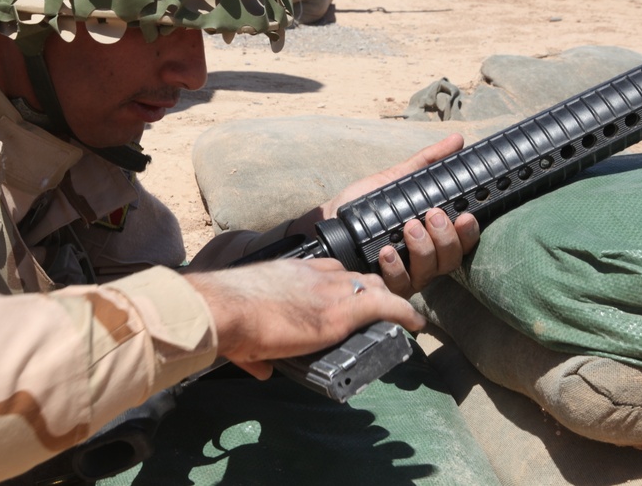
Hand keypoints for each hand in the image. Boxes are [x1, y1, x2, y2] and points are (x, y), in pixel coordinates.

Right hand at [186, 258, 423, 378]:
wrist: (226, 310)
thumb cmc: (226, 318)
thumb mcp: (243, 333)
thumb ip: (256, 352)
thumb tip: (261, 370)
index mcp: (290, 274)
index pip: (327, 271)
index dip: (340, 285)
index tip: (344, 299)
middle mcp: (314, 275)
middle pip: (353, 276)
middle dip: (367, 291)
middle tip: (375, 310)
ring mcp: (330, 290)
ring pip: (372, 287)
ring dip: (386, 301)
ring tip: (398, 317)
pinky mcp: (341, 311)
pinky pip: (385, 305)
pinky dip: (403, 313)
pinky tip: (415, 324)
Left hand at [288, 134, 479, 296]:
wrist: (326, 221)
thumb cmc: (362, 205)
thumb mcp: (394, 180)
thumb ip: (425, 163)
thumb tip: (457, 140)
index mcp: (431, 238)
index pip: (461, 242)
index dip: (468, 233)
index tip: (465, 215)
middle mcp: (423, 260)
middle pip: (449, 260)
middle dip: (445, 238)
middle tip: (432, 216)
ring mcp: (405, 276)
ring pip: (428, 272)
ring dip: (423, 249)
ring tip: (410, 227)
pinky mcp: (383, 287)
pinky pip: (396, 284)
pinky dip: (395, 267)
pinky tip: (388, 251)